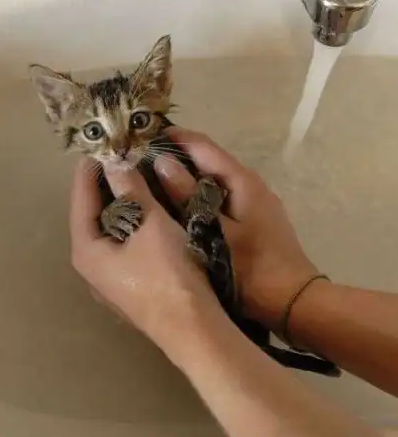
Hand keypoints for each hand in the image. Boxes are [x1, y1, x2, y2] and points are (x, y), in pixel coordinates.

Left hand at [70, 159, 220, 362]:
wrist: (193, 327)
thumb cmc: (168, 272)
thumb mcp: (150, 224)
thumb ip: (132, 191)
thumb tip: (116, 164)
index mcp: (87, 250)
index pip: (80, 199)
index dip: (89, 170)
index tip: (100, 146)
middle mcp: (91, 267)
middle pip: (93, 216)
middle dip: (106, 186)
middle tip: (121, 158)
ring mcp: (110, 280)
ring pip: (110, 232)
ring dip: (120, 205)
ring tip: (135, 178)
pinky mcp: (129, 286)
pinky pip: (123, 245)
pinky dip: (131, 224)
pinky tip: (148, 212)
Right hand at [155, 128, 319, 332]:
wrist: (293, 301)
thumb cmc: (251, 268)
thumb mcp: (213, 231)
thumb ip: (188, 196)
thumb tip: (163, 162)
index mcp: (242, 181)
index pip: (204, 146)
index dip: (175, 137)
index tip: (145, 135)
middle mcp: (250, 184)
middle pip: (211, 160)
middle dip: (179, 156)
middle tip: (143, 161)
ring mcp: (256, 202)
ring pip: (216, 179)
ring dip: (189, 176)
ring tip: (155, 181)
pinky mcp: (256, 219)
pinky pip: (223, 196)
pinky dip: (201, 194)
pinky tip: (182, 206)